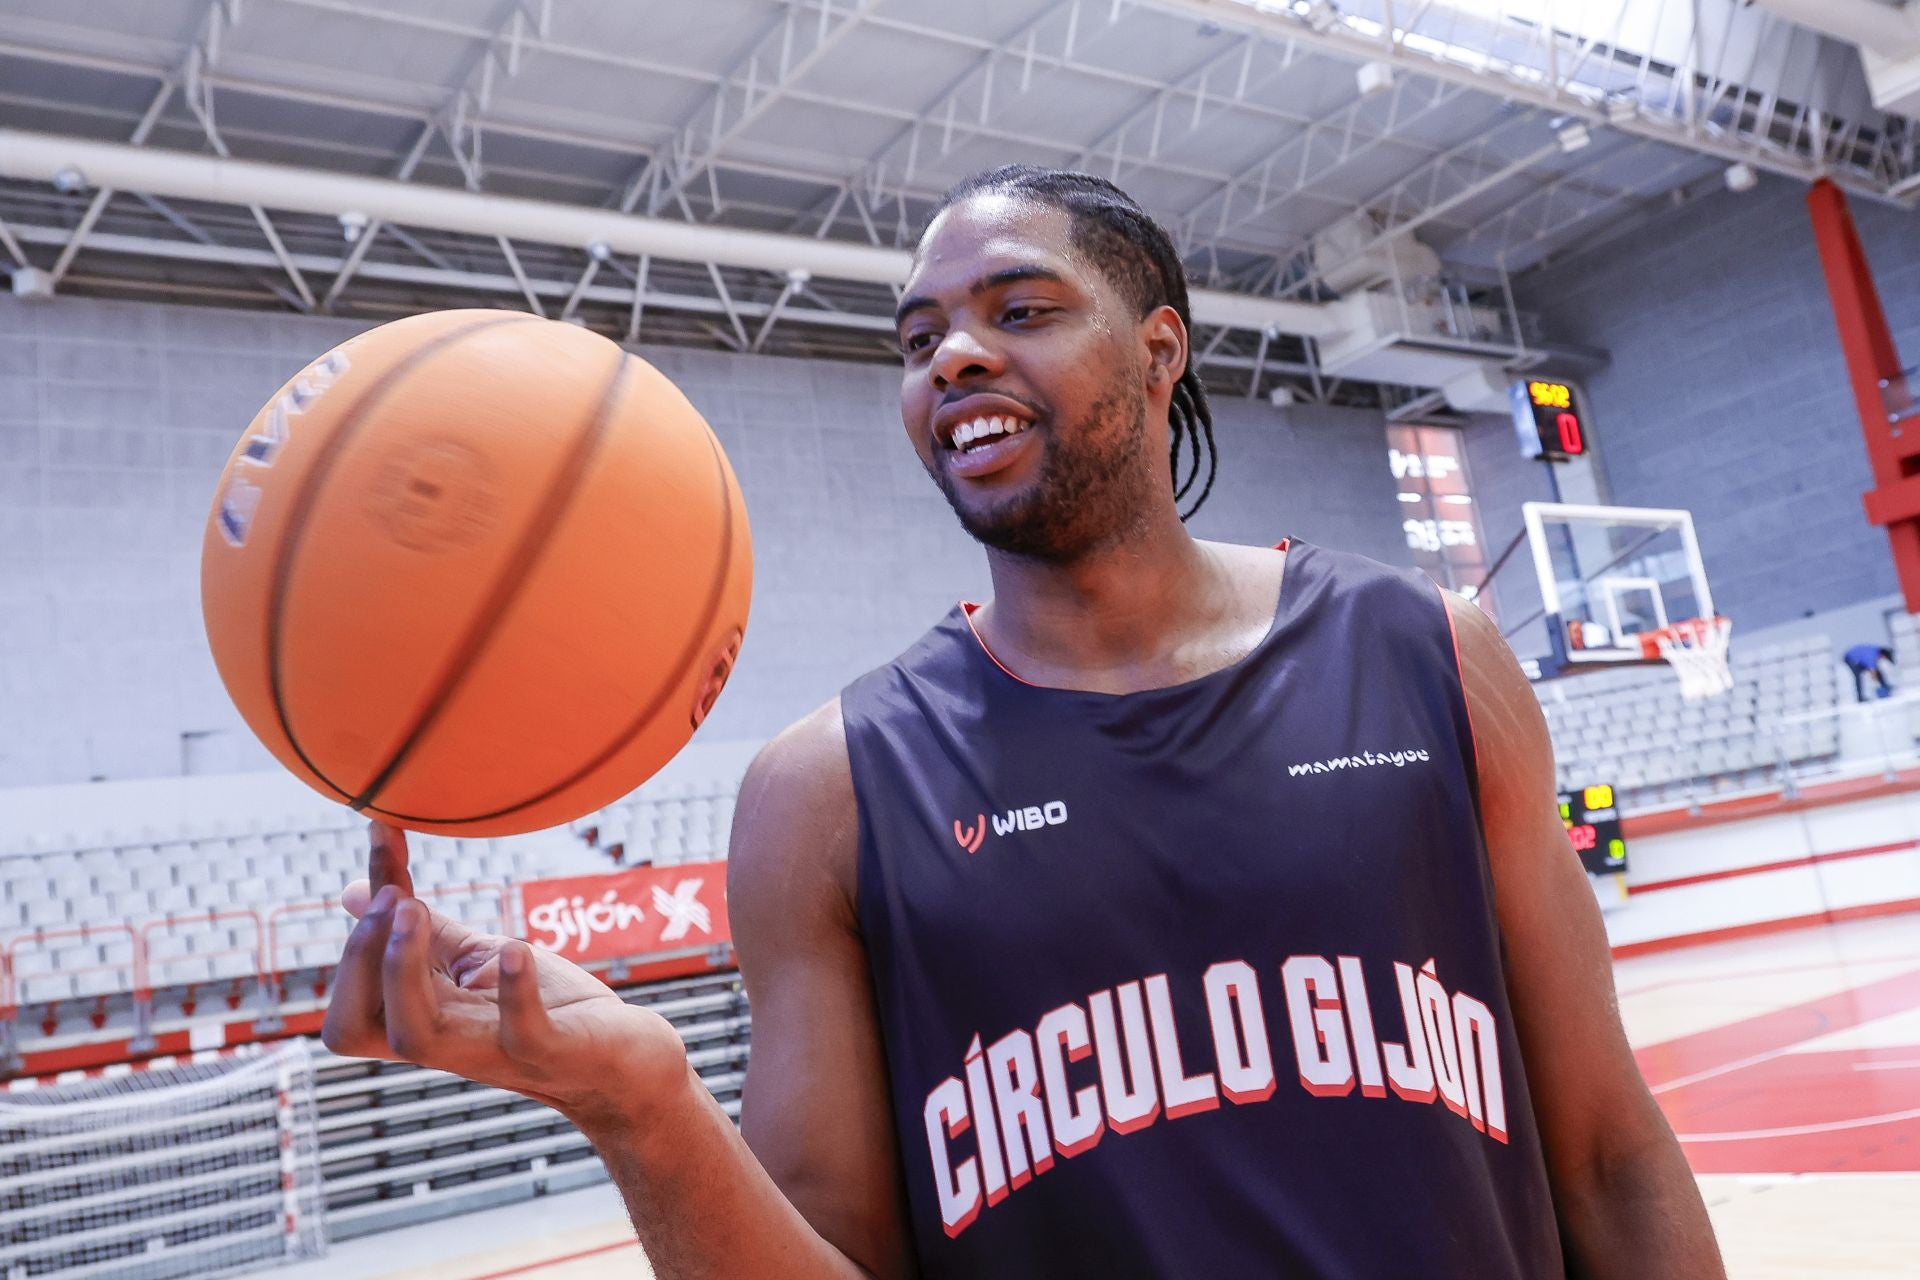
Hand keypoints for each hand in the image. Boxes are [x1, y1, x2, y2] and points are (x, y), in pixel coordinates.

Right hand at [321, 822, 689, 1125]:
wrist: (630, 1064)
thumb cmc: (554, 1009)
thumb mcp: (481, 959)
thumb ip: (427, 932)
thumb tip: (355, 892)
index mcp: (426, 1019)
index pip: (350, 998)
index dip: (352, 932)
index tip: (382, 839)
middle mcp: (448, 1042)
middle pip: (354, 1028)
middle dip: (360, 956)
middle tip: (394, 898)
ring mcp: (497, 1051)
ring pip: (415, 1036)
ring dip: (403, 969)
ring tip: (415, 909)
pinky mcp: (551, 1051)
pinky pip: (521, 1033)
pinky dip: (513, 991)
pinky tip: (514, 949)